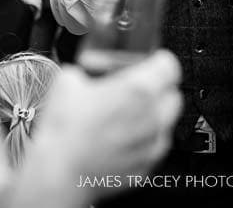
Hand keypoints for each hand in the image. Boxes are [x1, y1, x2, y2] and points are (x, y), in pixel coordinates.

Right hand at [19, 50, 182, 202]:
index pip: (169, 65)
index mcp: (139, 89)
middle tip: (138, 88)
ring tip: (128, 115)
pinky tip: (121, 139)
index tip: (150, 62)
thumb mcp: (68, 81)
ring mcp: (152, 144)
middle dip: (159, 89)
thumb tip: (82, 73)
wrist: (60, 172)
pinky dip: (144, 141)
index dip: (159, 61)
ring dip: (154, 116)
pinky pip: (154, 147)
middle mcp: (153, 117)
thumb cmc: (66, 131)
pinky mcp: (146, 166)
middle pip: (172, 94)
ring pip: (166, 123)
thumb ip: (84, 72)